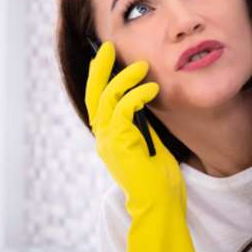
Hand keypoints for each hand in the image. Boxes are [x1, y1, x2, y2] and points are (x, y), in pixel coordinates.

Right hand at [86, 41, 183, 217]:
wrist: (158, 204)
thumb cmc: (157, 177)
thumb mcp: (148, 143)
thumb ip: (140, 124)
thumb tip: (143, 97)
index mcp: (108, 137)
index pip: (97, 100)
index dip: (99, 77)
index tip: (106, 55)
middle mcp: (103, 138)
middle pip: (93, 94)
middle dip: (99, 68)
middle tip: (107, 47)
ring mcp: (109, 141)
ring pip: (107, 98)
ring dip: (124, 78)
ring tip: (142, 66)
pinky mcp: (121, 144)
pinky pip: (123, 110)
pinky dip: (137, 95)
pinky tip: (151, 89)